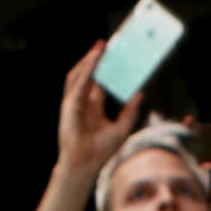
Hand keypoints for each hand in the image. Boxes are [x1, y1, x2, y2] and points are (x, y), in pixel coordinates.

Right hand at [55, 42, 143, 182]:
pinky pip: (79, 81)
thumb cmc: (101, 151)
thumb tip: (140, 94)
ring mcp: (74, 101)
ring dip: (90, 59)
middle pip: (89, 74)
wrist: (86, 164)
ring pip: (81, 73)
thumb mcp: (122, 128)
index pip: (98, 82)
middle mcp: (81, 101)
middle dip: (97, 60)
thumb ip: (130, 111)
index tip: (116, 58)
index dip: (106, 70)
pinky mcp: (70, 102)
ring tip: (101, 47)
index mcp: (92, 106)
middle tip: (109, 46)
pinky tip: (95, 58)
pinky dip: (87, 68)